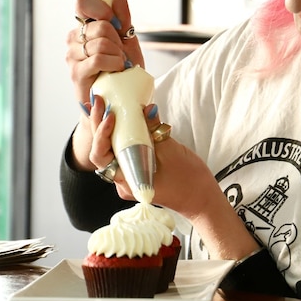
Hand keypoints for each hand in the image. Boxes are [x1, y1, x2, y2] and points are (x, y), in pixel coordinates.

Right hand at [66, 0, 144, 104]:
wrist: (122, 95)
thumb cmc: (122, 66)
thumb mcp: (127, 37)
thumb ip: (122, 15)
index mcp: (84, 25)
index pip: (82, 2)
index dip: (102, 9)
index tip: (117, 24)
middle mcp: (74, 37)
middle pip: (101, 25)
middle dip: (118, 40)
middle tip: (121, 53)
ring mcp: (72, 55)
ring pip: (101, 42)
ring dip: (118, 54)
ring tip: (119, 64)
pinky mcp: (76, 72)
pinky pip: (97, 59)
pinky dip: (114, 63)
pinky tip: (116, 70)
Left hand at [87, 102, 260, 260]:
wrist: (201, 199)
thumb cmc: (189, 182)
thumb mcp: (172, 151)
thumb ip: (155, 130)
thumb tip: (145, 108)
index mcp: (128, 180)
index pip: (101, 156)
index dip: (101, 134)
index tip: (110, 115)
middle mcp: (123, 181)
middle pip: (102, 150)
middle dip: (98, 125)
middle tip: (99, 101)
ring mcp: (130, 177)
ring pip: (111, 150)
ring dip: (106, 128)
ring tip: (104, 105)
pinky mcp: (138, 170)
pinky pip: (123, 151)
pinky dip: (120, 135)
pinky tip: (120, 118)